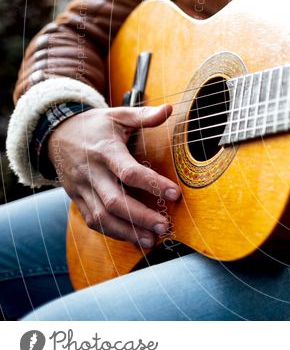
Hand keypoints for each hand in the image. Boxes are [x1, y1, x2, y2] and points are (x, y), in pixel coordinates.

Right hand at [47, 105, 180, 247]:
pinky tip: (134, 238)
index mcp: (105, 152)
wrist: (55, 134)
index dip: (153, 184)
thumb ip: (144, 116)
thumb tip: (169, 109)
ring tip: (152, 240)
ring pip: (102, 217)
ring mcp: (82, 189)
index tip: (176, 194)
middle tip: (164, 226)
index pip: (129, 172)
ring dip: (128, 232)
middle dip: (141, 217)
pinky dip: (113, 233)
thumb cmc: (95, 125)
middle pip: (115, 201)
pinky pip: (93, 221)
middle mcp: (92, 173)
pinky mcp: (77, 199)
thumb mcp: (117, 115)